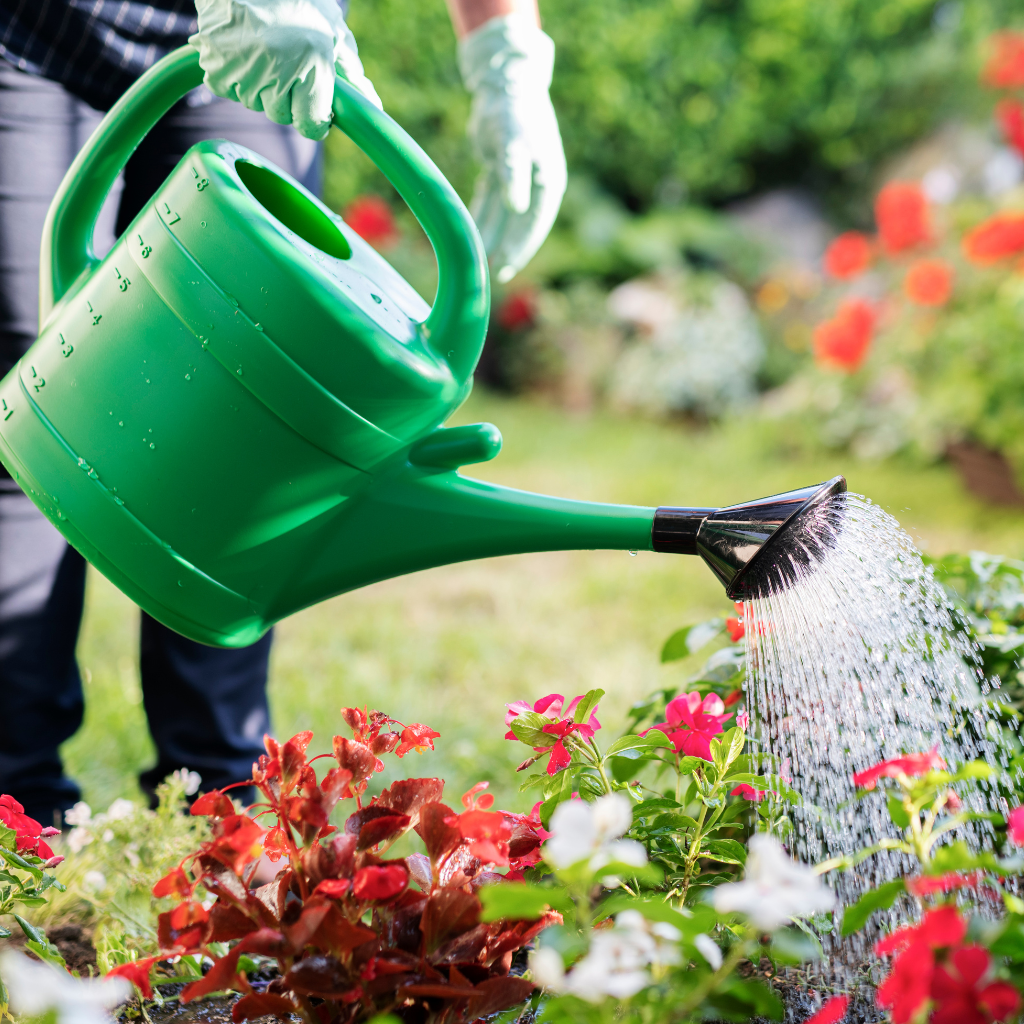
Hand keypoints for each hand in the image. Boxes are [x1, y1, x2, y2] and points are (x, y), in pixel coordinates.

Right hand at [190, 0, 381, 141]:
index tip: (314, 107)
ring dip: (261, 85)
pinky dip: (237, 76)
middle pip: (283, 116)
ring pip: (257, 104)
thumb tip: (373, 106)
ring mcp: (244, 74)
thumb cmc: (296, 3)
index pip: (311, 126)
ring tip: (263, 49)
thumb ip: (351, 74)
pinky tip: (242, 49)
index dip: (315, 118)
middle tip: (285, 61)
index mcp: (311, 63)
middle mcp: (277, 72)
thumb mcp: (332, 32)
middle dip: (287, 96)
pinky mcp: (217, 72)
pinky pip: (231, 92)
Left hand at [459, 15, 566, 281]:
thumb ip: (515, 174)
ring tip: (478, 261)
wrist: (506, 83)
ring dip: (491, 237)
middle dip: (506, 249)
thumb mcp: (514, 142)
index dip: (521, 247)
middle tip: (491, 274)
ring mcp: (518, 179)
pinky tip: (470, 235)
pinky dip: (481, 218)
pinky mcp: (500, 171)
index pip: (535, 223)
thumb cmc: (514, 111)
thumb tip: (518, 209)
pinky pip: (490, 202)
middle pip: (520, 225)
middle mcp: (535, 184)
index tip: (506, 266)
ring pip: (503, 216)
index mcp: (547, 182)